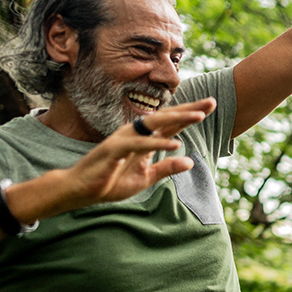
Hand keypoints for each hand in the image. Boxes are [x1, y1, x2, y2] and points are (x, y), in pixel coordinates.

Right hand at [60, 98, 216, 212]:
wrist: (79, 190)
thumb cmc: (110, 182)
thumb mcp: (145, 178)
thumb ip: (166, 168)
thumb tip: (190, 161)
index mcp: (144, 139)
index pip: (171, 123)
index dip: (190, 114)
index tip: (211, 105)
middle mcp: (135, 133)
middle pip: (166, 117)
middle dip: (189, 108)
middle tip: (212, 101)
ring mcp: (124, 139)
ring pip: (154, 124)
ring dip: (177, 119)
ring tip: (199, 116)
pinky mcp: (114, 150)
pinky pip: (139, 145)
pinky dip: (157, 143)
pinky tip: (175, 144)